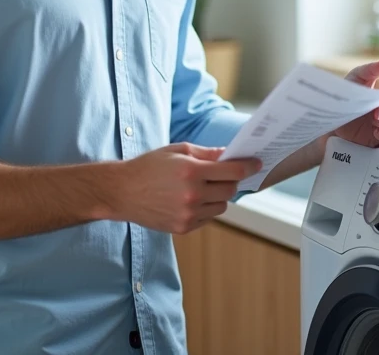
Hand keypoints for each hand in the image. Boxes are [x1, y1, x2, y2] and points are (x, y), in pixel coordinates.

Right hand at [115, 143, 260, 234]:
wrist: (122, 192)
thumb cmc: (149, 166)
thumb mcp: (177, 151)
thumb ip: (206, 153)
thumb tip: (230, 154)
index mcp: (191, 171)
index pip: (232, 171)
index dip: (247, 166)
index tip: (256, 164)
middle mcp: (192, 194)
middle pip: (230, 190)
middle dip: (230, 180)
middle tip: (222, 174)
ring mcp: (188, 214)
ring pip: (222, 206)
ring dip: (218, 196)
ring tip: (202, 187)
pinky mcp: (183, 227)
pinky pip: (208, 218)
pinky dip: (206, 208)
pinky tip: (190, 199)